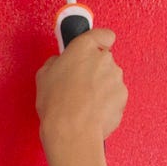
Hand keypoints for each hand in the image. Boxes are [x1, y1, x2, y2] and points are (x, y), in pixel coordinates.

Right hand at [35, 28, 126, 159]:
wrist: (73, 131)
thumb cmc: (57, 104)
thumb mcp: (43, 76)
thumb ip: (56, 63)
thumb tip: (59, 64)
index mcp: (84, 47)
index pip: (102, 34)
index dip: (98, 41)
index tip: (92, 46)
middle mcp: (104, 59)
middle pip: (103, 59)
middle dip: (93, 69)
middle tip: (77, 83)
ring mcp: (116, 78)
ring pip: (109, 79)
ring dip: (100, 87)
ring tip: (82, 102)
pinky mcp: (123, 97)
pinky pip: (114, 96)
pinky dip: (105, 103)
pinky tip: (90, 112)